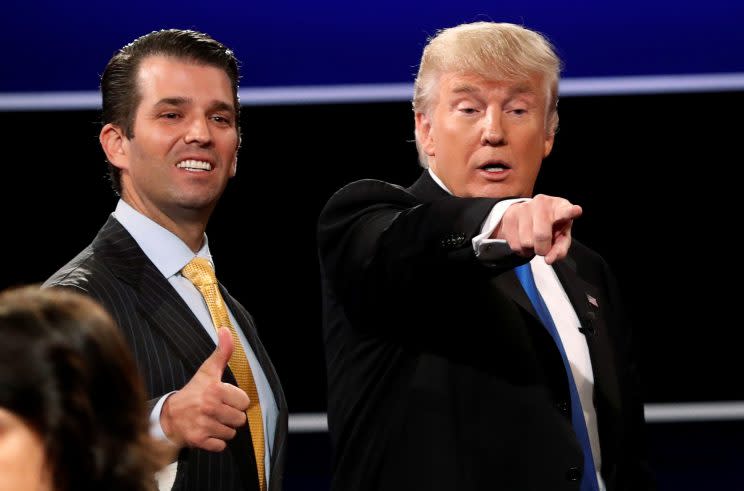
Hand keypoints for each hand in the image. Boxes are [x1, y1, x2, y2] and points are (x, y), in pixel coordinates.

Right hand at [161, 328, 249, 451]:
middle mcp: (209, 407)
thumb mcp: (207, 370)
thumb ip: (222, 352)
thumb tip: (226, 330)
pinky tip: (207, 431)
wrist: (169, 416)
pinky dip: (216, 442)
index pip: (244, 401)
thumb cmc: (193, 392)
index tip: (224, 398)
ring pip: (231, 433)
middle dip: (231, 416)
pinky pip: (221, 446)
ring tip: (211, 420)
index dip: (236, 400)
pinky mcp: (198, 440)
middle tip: (218, 410)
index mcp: (215, 389)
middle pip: (240, 419)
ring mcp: (203, 425)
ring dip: (224, 428)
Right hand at [493, 194, 582, 264]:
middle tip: (544, 247)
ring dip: (530, 249)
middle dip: (542, 249)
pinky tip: (523, 240)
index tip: (576, 211)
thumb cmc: (551, 226)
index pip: (565, 210)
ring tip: (533, 241)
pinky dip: (521, 249)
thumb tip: (549, 259)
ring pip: (526, 242)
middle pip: (541, 235)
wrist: (527, 214)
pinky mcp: (509, 216)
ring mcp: (523, 208)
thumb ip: (560, 249)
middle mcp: (541, 203)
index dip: (570, 211)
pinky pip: (515, 245)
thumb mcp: (561, 236)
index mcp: (559, 207)